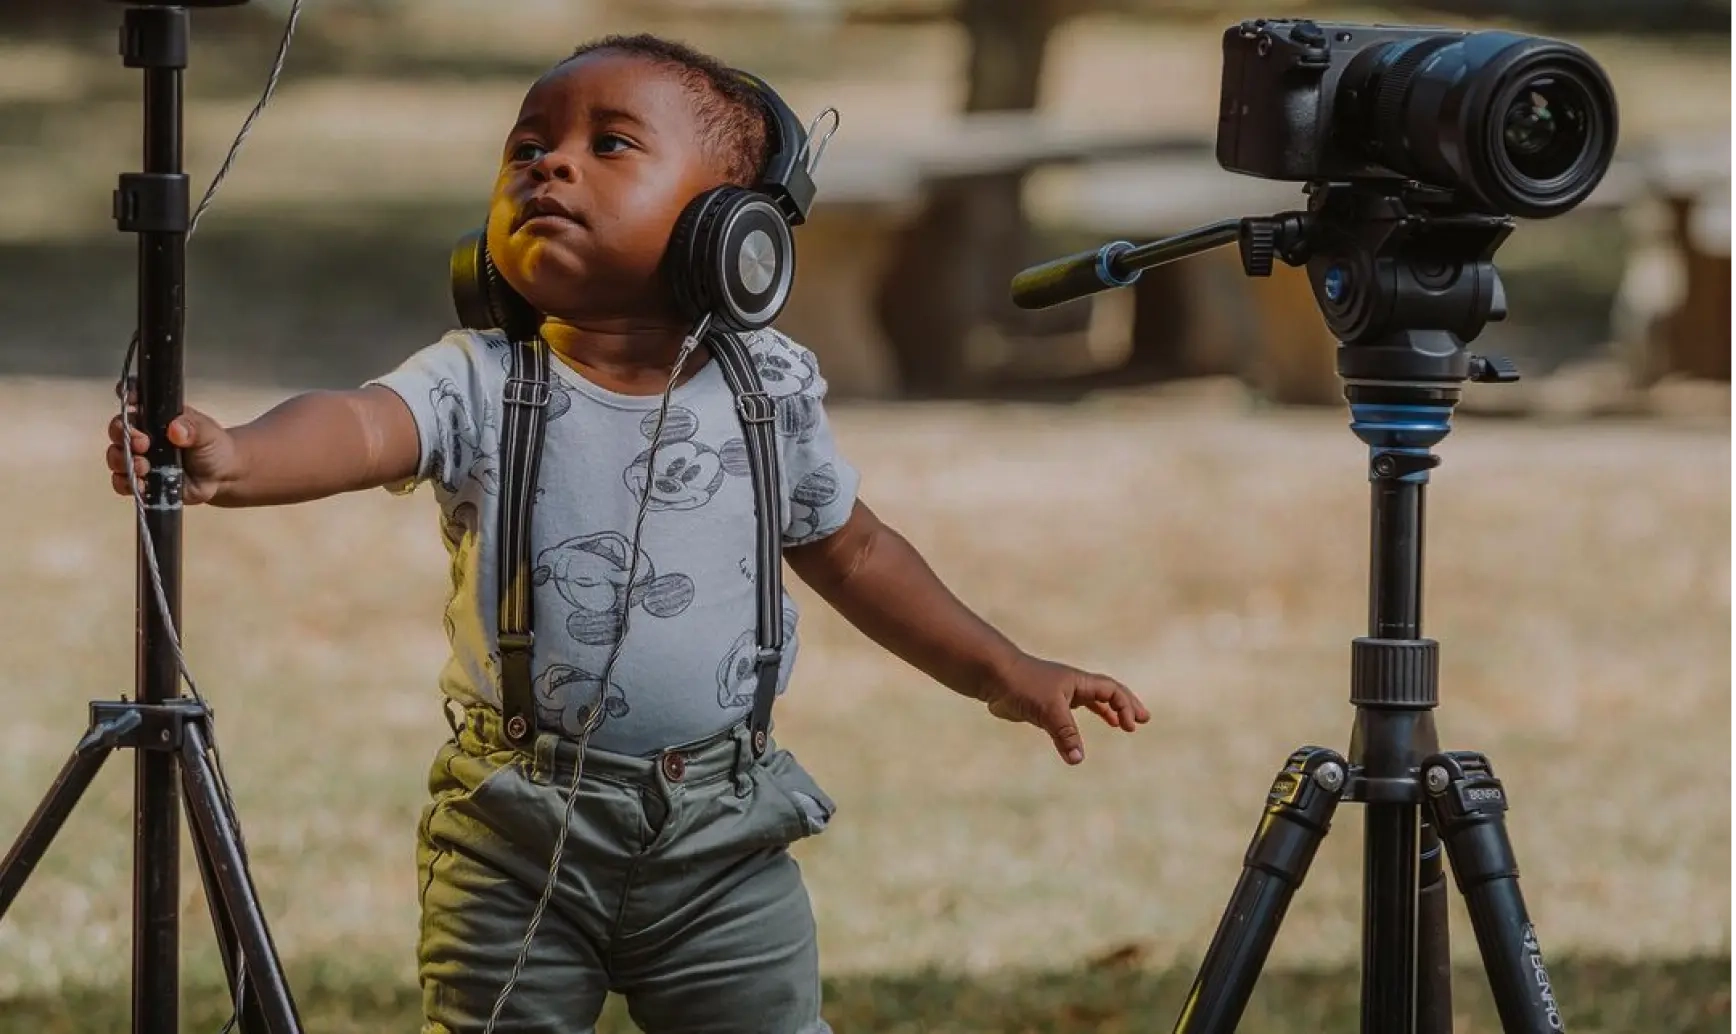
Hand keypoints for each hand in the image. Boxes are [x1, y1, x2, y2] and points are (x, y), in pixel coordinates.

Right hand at [107, 403, 239, 504]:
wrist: (222, 478)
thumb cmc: (213, 448)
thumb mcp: (208, 433)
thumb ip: (194, 428)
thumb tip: (176, 429)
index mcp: (156, 416)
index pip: (133, 400)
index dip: (126, 396)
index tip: (132, 400)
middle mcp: (142, 435)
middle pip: (118, 430)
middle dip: (124, 435)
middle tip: (142, 443)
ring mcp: (139, 458)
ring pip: (115, 457)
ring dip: (124, 461)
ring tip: (144, 466)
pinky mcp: (141, 481)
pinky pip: (121, 483)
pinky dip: (126, 483)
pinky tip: (141, 484)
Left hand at [981, 652, 1149, 764]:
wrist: (992, 678)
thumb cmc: (1022, 685)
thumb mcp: (1048, 710)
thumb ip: (1065, 734)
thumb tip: (1079, 759)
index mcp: (1078, 681)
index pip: (1111, 690)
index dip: (1124, 706)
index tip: (1130, 726)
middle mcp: (1071, 686)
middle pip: (1106, 693)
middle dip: (1125, 706)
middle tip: (1142, 720)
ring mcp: (1058, 696)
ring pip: (1089, 703)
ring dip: (1107, 713)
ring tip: (1122, 726)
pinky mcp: (1044, 707)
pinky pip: (1069, 717)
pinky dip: (1079, 727)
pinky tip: (1078, 740)